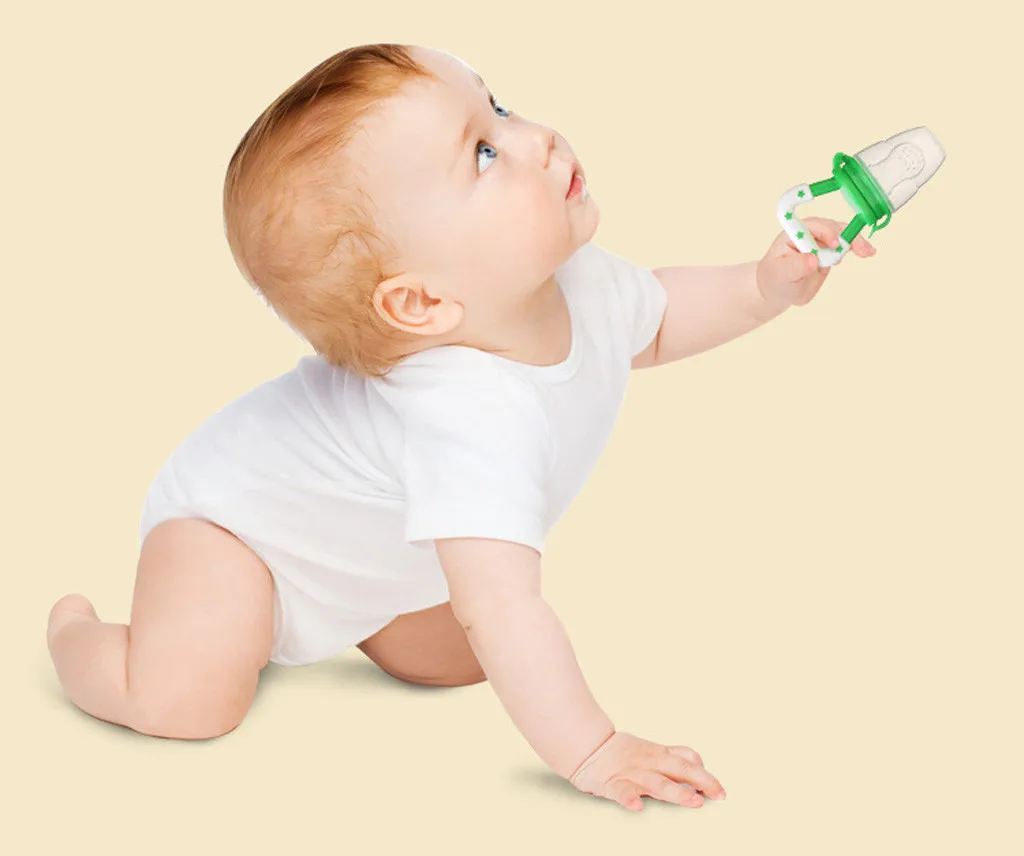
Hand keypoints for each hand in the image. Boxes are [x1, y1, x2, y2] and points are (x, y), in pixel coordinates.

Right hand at [568, 730, 726, 811]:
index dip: (704, 773)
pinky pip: (622, 792)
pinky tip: (638, 808)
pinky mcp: (612, 783)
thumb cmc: (622, 751)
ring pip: (657, 782)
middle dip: (701, 781)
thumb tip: (699, 764)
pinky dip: (630, 799)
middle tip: (719, 795)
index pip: (686, 759)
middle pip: (679, 769)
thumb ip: (673, 756)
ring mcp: (631, 773)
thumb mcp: (651, 749)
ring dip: (676, 792)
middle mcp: (648, 763)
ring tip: (693, 801)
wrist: (587, 746)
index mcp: (658, 754)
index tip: (719, 789)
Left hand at [756, 216, 876, 312]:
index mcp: (793, 234)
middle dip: (847, 236)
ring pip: (842, 235)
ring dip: (856, 241)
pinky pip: (846, 246)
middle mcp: (808, 233)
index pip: (811, 225)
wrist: (778, 291)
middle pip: (832, 228)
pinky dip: (857, 248)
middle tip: (860, 250)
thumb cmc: (774, 280)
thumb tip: (812, 260)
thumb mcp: (780, 275)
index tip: (834, 243)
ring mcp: (821, 242)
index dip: (824, 230)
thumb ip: (795, 267)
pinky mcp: (830, 252)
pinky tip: (866, 253)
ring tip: (867, 252)